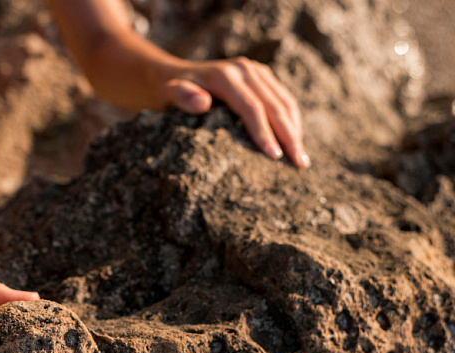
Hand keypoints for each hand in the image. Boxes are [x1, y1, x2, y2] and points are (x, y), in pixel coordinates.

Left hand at [162, 57, 309, 168]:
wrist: (174, 75)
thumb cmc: (170, 92)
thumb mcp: (169, 94)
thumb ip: (183, 97)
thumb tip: (202, 102)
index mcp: (225, 75)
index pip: (251, 107)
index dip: (264, 132)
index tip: (274, 157)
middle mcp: (245, 69)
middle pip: (274, 105)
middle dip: (289, 136)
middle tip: (299, 164)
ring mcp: (256, 71)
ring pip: (284, 102)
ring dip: (295, 131)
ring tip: (301, 160)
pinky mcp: (263, 77)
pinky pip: (283, 100)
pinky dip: (292, 122)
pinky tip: (295, 143)